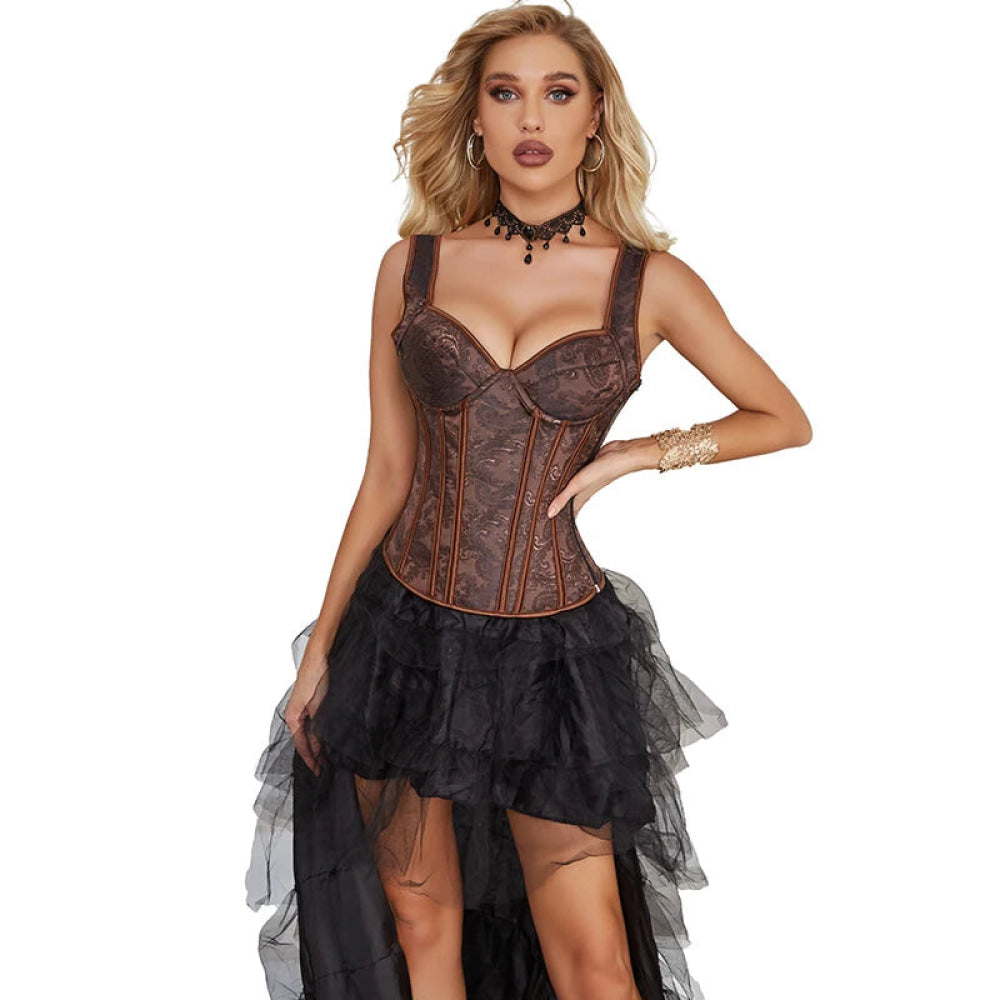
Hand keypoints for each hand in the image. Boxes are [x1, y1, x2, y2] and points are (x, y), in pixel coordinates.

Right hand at [284, 647, 330, 776]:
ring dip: (319, 745)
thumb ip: (317, 728)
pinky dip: (320, 734)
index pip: (301, 744)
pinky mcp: (313, 702)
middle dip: (315, 755)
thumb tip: (320, 747)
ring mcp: (304, 707)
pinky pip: (314, 724)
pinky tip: (329, 739)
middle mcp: (297, 713)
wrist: (321, 652)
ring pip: (311, 732)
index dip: (310, 759)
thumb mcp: (318, 706)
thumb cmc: (316, 675)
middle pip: (305, 740)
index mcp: (293, 716)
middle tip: (326, 770)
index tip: (319, 772)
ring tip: (329, 759)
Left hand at [546, 437, 651, 517]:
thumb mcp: (578, 485)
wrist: (621, 455)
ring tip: (549, 493)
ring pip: (571, 488)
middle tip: (544, 510)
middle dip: (557, 506)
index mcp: (580, 497)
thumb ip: (562, 498)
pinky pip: (575, 475)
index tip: (549, 525)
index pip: (568, 513)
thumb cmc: (603, 471)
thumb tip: (549, 514)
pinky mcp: (588, 468)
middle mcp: (583, 490)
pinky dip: (568, 477)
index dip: (559, 519)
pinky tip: (563, 474)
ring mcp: (586, 479)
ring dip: (562, 490)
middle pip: (567, 501)